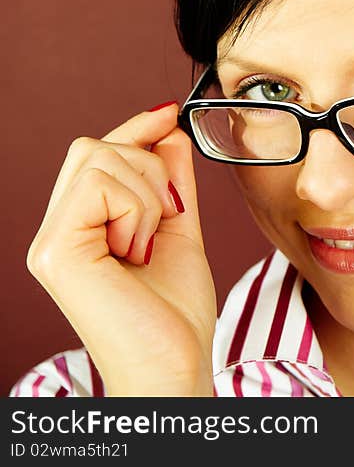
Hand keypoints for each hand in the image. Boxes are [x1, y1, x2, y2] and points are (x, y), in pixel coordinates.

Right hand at [27, 102, 215, 395]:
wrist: (175, 362)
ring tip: (150, 245)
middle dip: (149, 169)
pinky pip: (102, 185)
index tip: (169, 115)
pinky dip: (138, 211)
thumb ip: (170, 180)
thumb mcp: (179, 228)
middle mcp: (57, 229)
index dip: (135, 129)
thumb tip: (168, 129)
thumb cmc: (175, 310)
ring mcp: (50, 240)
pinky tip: (139, 252)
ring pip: (100, 158)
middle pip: (94, 145)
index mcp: (82, 225)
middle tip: (167, 219)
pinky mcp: (54, 250)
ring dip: (148, 195)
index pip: (98, 152)